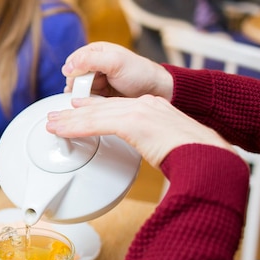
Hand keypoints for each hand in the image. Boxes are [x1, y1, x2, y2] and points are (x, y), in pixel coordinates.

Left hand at [46, 95, 234, 168]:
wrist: (207, 154)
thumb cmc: (195, 155)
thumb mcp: (169, 143)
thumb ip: (153, 142)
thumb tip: (151, 152)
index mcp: (153, 108)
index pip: (115, 105)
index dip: (93, 108)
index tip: (77, 109)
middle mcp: (144, 104)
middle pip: (101, 107)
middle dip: (75, 113)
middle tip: (56, 116)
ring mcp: (139, 111)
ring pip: (94, 114)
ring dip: (69, 121)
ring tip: (52, 124)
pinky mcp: (133, 122)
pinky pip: (97, 124)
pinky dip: (77, 128)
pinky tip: (62, 131)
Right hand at [62, 42, 173, 100]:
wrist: (155, 91)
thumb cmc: (140, 73)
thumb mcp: (115, 62)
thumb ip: (90, 61)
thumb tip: (67, 68)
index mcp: (95, 51)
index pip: (72, 62)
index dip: (74, 73)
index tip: (84, 81)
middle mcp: (93, 64)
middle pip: (72, 77)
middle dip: (79, 86)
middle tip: (91, 90)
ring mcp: (95, 80)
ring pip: (77, 90)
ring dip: (84, 95)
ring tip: (97, 96)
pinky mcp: (99, 94)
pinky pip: (85, 99)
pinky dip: (88, 102)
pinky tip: (97, 102)